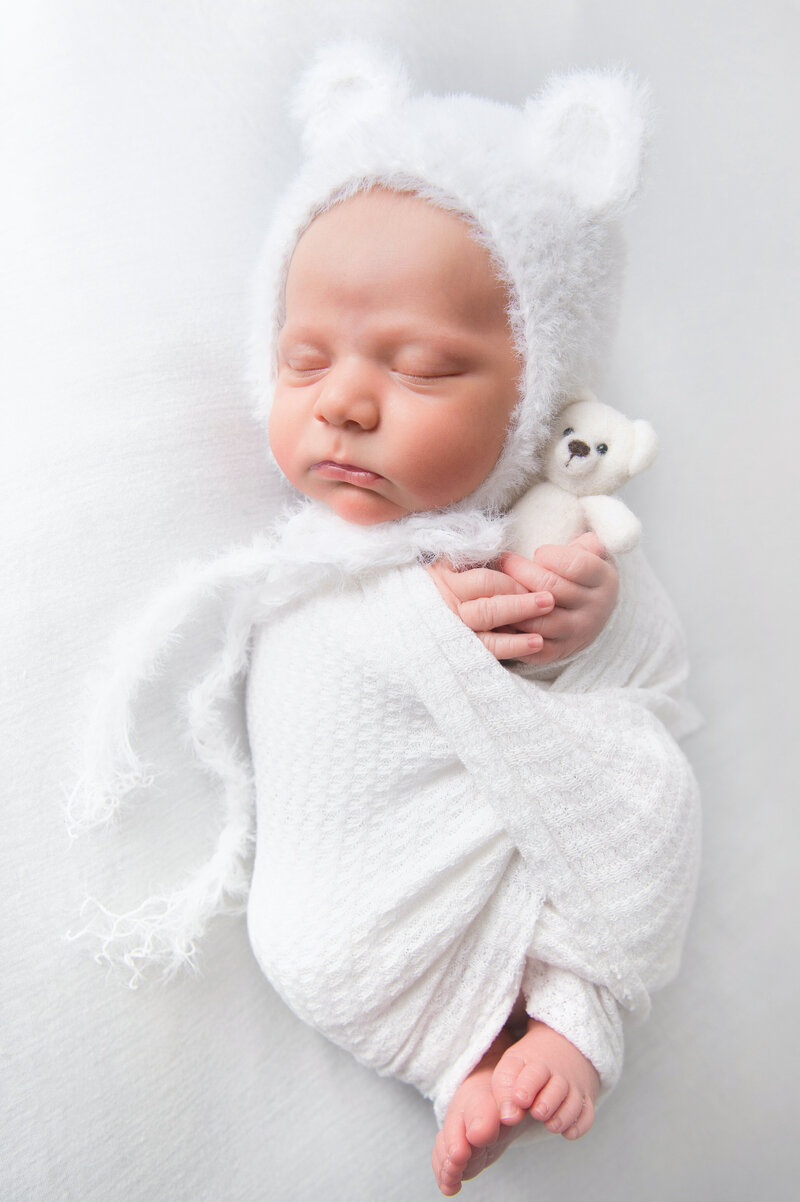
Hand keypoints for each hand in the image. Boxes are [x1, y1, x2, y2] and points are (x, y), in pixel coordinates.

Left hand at [426, 532, 617, 665]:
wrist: (591, 611)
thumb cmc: (581, 572)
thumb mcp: (592, 552)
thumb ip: (587, 542)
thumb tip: (585, 541)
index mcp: (603, 580)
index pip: (576, 566)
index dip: (551, 556)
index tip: (537, 552)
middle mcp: (594, 609)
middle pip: (551, 590)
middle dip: (522, 573)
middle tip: (504, 561)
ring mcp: (576, 633)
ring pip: (539, 621)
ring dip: (512, 602)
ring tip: (496, 587)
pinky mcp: (559, 652)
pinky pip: (532, 647)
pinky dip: (512, 634)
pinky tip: (498, 616)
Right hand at [426, 561, 554, 660]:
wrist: (414, 606)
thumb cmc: (445, 571)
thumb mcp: (453, 554)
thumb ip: (475, 549)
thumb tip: (501, 545)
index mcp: (446, 580)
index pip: (483, 583)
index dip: (511, 583)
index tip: (536, 582)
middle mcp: (448, 609)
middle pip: (486, 612)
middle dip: (519, 607)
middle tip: (548, 602)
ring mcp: (454, 632)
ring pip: (485, 639)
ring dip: (515, 640)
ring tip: (540, 639)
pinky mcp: (462, 650)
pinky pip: (486, 654)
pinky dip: (509, 652)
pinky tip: (533, 648)